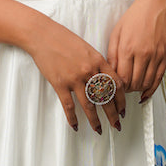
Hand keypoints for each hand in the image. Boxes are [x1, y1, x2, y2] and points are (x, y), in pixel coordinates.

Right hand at [28, 17, 126, 133]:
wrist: (43, 35)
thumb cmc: (64, 39)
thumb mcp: (87, 48)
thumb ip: (97, 64)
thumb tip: (105, 80)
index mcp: (98, 61)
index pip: (116, 84)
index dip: (122, 99)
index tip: (123, 109)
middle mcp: (89, 71)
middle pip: (105, 97)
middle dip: (113, 114)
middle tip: (117, 125)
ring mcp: (74, 78)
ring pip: (89, 105)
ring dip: (95, 120)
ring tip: (99, 129)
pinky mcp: (60, 84)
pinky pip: (69, 106)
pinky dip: (73, 118)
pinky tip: (76, 126)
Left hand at [106, 0, 165, 102]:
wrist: (155, 7)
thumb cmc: (133, 18)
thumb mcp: (116, 34)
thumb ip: (112, 55)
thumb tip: (110, 74)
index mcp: (127, 49)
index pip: (122, 78)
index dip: (118, 87)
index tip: (115, 87)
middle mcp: (143, 54)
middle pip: (134, 83)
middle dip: (127, 89)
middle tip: (123, 89)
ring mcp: (156, 56)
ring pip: (147, 83)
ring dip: (138, 89)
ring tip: (133, 87)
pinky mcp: (165, 56)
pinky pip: (159, 78)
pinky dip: (151, 88)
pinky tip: (145, 92)